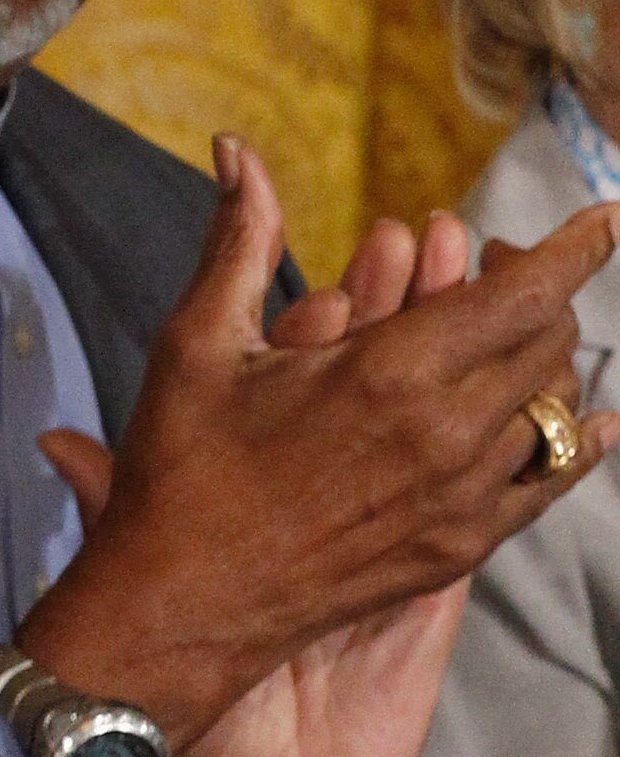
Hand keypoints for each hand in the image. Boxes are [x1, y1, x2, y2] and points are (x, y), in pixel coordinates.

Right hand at [18, 136, 615, 754]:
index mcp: (390, 372)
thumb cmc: (182, 470)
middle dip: (540, 290)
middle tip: (495, 269)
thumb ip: (241, 238)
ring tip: (504, 336)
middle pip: (549, 340)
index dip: (576, 246)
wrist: (180, 608)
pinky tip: (585, 423)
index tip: (605, 216)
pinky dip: (574, 441)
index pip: (526, 292)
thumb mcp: (199, 342)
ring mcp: (461, 499)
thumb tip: (235, 148)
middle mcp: (446, 435)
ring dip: (542, 359)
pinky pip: (551, 482)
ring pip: (555, 408)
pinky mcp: (459, 549)